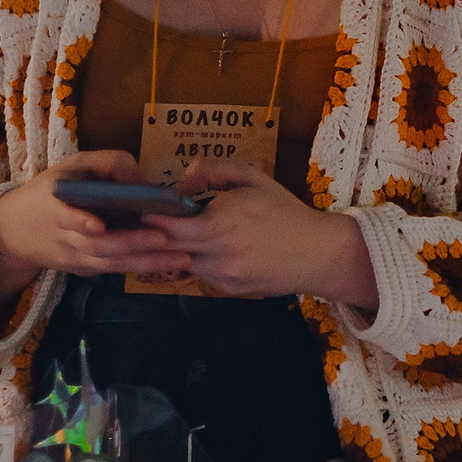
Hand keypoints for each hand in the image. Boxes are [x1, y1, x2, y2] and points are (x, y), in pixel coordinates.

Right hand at [0, 151, 189, 327]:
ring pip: (110, 263)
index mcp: (55, 206)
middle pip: (98, 246)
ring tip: (180, 258)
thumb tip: (142, 179)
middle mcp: (65, 237)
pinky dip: (139, 268)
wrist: (14, 231)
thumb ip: (106, 164)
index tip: (98, 225)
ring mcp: (74, 258)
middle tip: (164, 239)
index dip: (80, 222)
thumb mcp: (70, 166)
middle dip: (131, 243)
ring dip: (146, 263)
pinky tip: (168, 264)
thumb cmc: (49, 191)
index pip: (66, 217)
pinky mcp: (84, 270)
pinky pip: (113, 270)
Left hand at [149, 159, 378, 308]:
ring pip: (183, 261)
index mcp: (222, 223)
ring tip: (187, 232)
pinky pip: (202, 273)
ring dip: (179, 248)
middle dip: (157, 233)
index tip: (142, 206)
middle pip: (169, 247)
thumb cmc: (285, 210)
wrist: (318, 254)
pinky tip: (216, 250)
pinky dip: (201, 261)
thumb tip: (179, 184)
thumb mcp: (252, 177)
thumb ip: (211, 171)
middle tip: (149, 220)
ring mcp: (222, 276)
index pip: (169, 226)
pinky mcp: (228, 291)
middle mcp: (218, 254)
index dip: (151, 217)